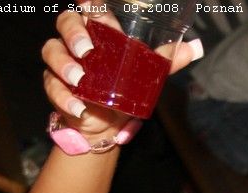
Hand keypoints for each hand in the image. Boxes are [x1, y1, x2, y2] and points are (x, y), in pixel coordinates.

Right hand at [43, 9, 203, 138]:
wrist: (108, 125)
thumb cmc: (124, 91)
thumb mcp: (147, 75)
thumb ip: (166, 60)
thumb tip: (195, 47)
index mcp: (99, 34)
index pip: (89, 10)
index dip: (87, 4)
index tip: (89, 4)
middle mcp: (77, 43)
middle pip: (66, 23)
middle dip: (73, 34)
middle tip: (86, 51)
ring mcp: (64, 63)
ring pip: (52, 51)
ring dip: (64, 65)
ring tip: (78, 81)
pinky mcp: (56, 87)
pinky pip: (52, 87)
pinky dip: (65, 98)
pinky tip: (78, 108)